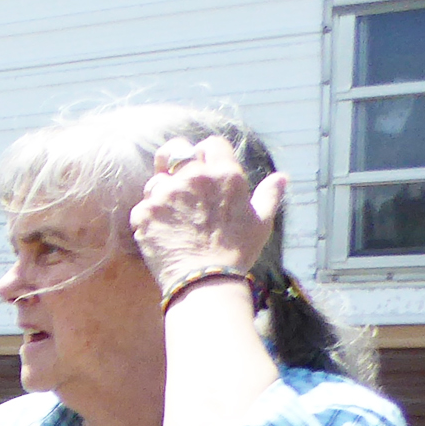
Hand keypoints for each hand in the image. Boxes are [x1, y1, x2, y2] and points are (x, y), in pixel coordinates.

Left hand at [131, 136, 282, 291]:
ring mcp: (166, 194)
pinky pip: (142, 207)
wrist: (204, 282)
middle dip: (173, 156)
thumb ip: (269, 195)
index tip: (204, 163)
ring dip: (161, 192)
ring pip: (156, 181)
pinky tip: (161, 232)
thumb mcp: (261, 223)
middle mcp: (193, 178)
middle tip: (172, 169)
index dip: (207, 151)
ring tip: (172, 215)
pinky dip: (149, 217)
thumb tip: (281, 178)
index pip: (212, 144)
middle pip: (176, 149)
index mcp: (224, 175)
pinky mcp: (145, 213)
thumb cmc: (237, 254)